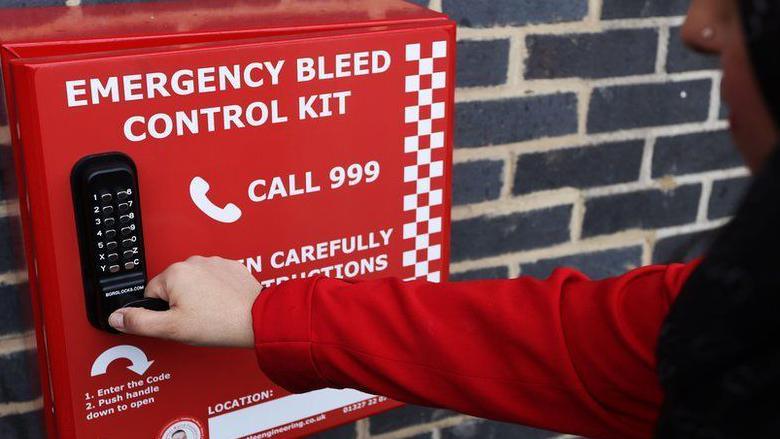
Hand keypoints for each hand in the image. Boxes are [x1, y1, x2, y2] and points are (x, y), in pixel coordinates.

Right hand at [108, 256, 260, 347]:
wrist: (257, 319)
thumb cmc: (219, 322)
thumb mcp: (171, 329)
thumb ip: (140, 322)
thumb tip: (117, 317)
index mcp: (174, 273)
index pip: (151, 294)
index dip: (162, 313)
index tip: (176, 321)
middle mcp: (194, 262)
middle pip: (172, 287)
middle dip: (179, 304)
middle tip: (195, 320)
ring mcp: (215, 262)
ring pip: (194, 283)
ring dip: (198, 296)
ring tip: (211, 314)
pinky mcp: (232, 267)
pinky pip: (215, 280)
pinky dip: (216, 291)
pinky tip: (223, 305)